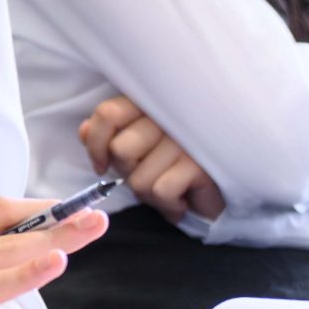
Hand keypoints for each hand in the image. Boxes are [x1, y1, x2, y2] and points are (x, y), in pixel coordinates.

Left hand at [80, 95, 225, 222]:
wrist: (224, 186)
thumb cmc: (176, 163)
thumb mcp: (138, 144)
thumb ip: (109, 133)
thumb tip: (84, 132)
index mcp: (150, 103)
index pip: (107, 114)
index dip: (96, 144)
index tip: (102, 164)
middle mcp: (169, 115)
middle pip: (120, 150)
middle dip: (129, 172)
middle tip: (151, 173)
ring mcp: (185, 139)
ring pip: (138, 178)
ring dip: (150, 194)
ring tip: (169, 187)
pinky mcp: (199, 164)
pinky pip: (160, 191)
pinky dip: (168, 204)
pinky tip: (182, 200)